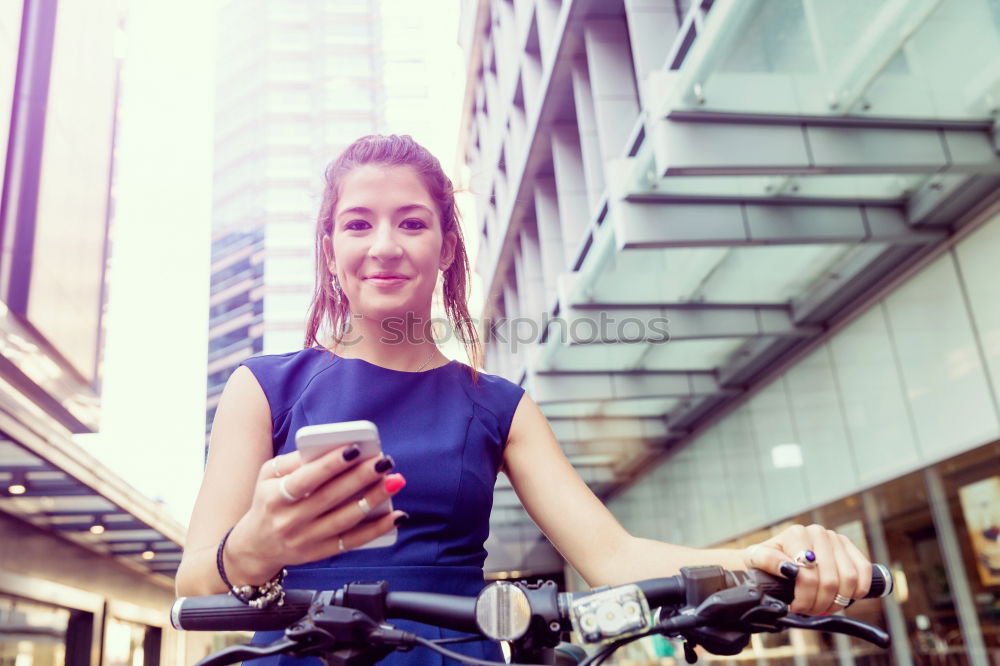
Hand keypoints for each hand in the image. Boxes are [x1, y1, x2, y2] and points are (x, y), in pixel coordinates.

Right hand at [224, 446, 406, 583]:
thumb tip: (328, 447)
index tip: (355, 449)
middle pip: (331, 497)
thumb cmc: (268, 501)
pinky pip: (353, 541)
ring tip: (394, 480)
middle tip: (384, 461)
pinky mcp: (320, 553)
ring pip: (346, 519)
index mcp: (275, 497)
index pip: (307, 478)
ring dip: (374, 499)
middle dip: (361, 477)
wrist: (256, 546)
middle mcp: (290, 520)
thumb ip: (294, 460)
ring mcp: (306, 540)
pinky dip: (377, 529)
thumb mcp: (268, 476)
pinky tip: (396, 515)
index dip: (331, 464)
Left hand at [742, 523, 871, 614]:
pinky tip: (845, 598)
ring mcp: (836, 539)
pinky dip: (859, 589)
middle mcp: (818, 533)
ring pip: (849, 579)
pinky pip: (864, 571)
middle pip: (830, 581)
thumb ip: (767, 560)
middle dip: (820, 603)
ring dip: (839, 601)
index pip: (808, 575)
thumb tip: (787, 568)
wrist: (773, 555)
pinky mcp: (850, 548)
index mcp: (797, 534)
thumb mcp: (756, 559)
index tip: (796, 608)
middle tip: (810, 611)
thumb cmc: (765, 560)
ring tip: (824, 607)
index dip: (805, 599)